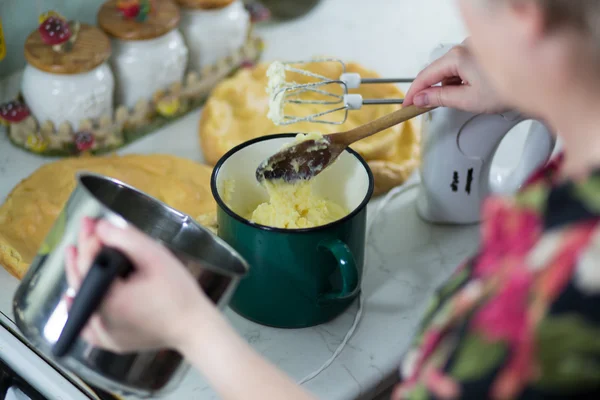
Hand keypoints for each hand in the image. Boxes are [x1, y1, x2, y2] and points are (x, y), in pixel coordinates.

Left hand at [65, 217, 215, 353]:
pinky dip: (81, 309)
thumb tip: (100, 227)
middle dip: (82, 252)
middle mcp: (99, 321)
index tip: (93, 221)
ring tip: (77, 255)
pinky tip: (76, 297)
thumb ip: (126, 238)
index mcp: (107, 299)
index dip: (89, 239)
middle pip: (80, 281)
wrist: (196, 327)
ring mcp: (105, 336)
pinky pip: (88, 326)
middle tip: (87, 229)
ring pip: (81, 302)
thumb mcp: (156, 257)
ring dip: (79, 277)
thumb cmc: (179, 292)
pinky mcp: (113, 343)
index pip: (88, 263)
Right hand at [404, 40, 507, 112]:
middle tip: (428, 107)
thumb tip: (421, 99)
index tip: (406, 104)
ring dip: (450, 85)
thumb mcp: (468, 100)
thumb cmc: (508, 90)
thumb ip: (440, 98)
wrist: (537, 83)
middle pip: (437, 71)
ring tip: (466, 98)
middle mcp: (464, 46)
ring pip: (450, 69)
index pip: (426, 75)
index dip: (414, 92)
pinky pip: (462, 65)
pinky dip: (460, 79)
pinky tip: (473, 89)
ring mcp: (473, 47)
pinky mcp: (481, 51)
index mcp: (458, 57)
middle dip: (433, 90)